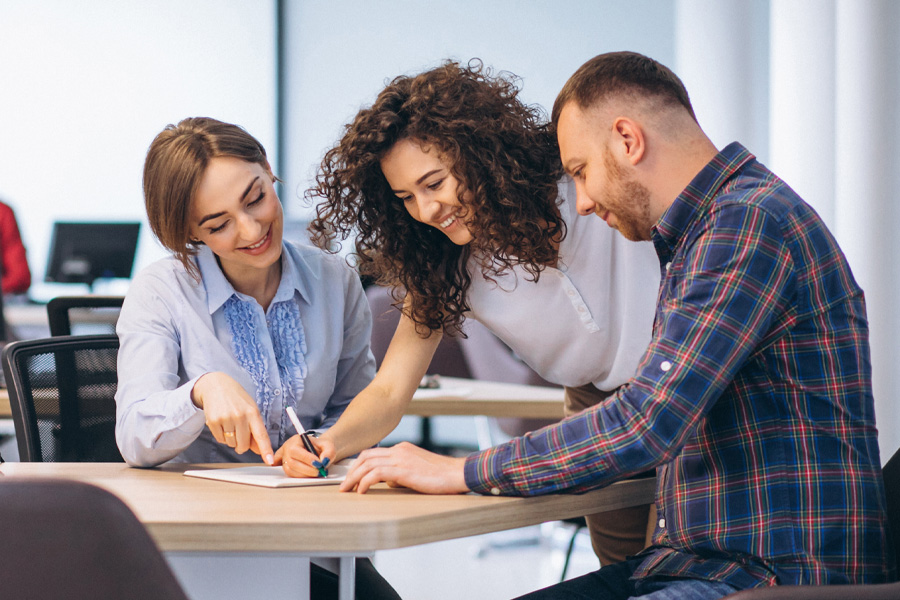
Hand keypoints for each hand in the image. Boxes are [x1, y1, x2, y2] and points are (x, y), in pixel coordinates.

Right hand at [191, 372, 274, 464]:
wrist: (216, 385)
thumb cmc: (237, 399)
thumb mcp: (250, 410)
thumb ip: (255, 430)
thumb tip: (258, 450)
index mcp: (253, 412)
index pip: (261, 435)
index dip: (265, 449)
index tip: (269, 461)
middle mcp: (240, 415)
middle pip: (244, 444)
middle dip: (242, 445)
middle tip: (240, 434)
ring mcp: (226, 418)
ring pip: (231, 444)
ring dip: (231, 439)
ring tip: (230, 424)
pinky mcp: (213, 421)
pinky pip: (220, 440)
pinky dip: (222, 436)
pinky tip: (222, 423)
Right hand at [274, 434, 335, 477]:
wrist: (319, 450)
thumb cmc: (321, 446)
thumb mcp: (328, 445)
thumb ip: (329, 452)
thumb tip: (324, 461)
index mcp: (295, 440)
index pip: (295, 450)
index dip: (306, 458)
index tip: (319, 464)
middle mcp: (287, 449)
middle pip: (292, 462)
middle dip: (307, 469)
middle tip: (320, 471)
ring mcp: (284, 459)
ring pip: (290, 471)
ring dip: (305, 475)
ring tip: (317, 473)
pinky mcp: (286, 467)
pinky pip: (290, 475)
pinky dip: (301, 477)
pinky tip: (309, 475)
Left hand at [339, 441, 469, 493]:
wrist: (458, 473)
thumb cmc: (442, 476)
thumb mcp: (417, 471)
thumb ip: (401, 473)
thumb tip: (388, 482)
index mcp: (402, 449)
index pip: (373, 453)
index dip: (358, 465)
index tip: (350, 477)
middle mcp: (399, 450)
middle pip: (366, 456)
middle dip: (351, 471)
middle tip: (344, 485)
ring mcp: (401, 458)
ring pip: (368, 464)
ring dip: (354, 477)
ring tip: (347, 490)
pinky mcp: (404, 470)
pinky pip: (376, 473)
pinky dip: (365, 481)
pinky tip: (361, 491)